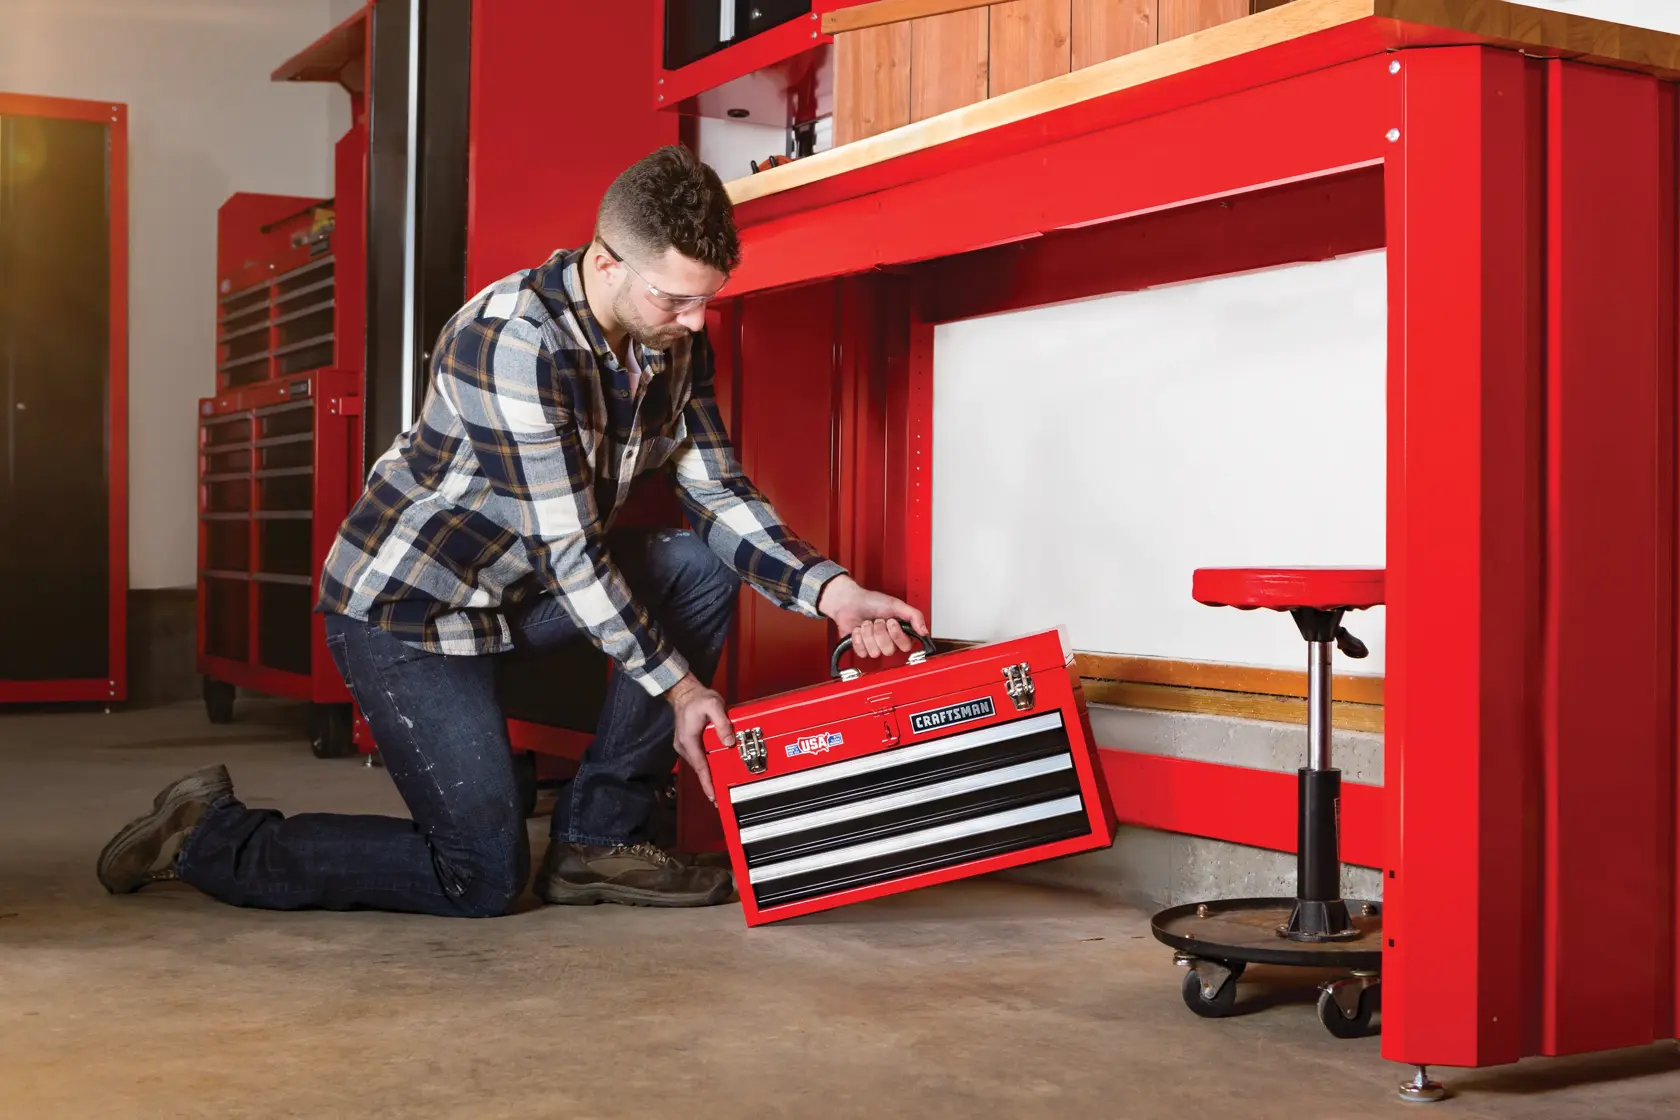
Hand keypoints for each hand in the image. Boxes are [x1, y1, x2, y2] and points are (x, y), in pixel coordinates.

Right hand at [667, 673, 731, 802]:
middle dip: (710, 783)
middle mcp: (685, 746)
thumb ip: (722, 722)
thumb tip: (729, 741)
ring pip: (700, 764)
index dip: (708, 783)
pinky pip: (700, 758)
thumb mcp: (713, 705)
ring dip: (709, 775)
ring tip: (720, 788)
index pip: (701, 767)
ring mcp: (686, 746)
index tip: (713, 796)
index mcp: (689, 740)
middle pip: (700, 769)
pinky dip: (708, 766)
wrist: (685, 692)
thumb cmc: (697, 698)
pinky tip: (715, 771)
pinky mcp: (689, 744)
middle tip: (722, 798)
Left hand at [817, 575, 928, 659]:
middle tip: (877, 621)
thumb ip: (914, 616)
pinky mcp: (861, 649)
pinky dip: (857, 638)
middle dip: (879, 632)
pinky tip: (858, 630)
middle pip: (889, 650)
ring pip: (875, 652)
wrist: (849, 601)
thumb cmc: (871, 601)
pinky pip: (862, 652)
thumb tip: (924, 631)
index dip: (896, 634)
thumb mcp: (896, 604)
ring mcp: (874, 646)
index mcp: (900, 633)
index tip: (891, 621)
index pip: (905, 646)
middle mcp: (889, 641)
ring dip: (868, 633)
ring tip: (867, 623)